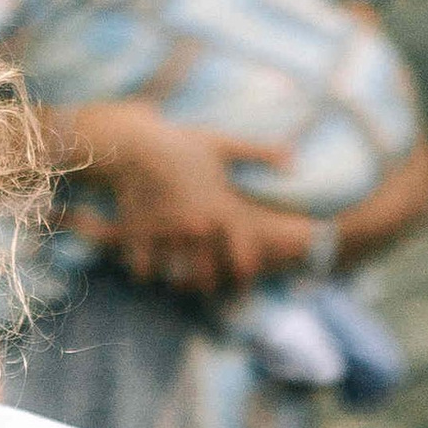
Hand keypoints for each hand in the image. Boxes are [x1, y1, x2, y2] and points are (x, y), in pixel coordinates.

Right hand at [63, 107, 313, 297]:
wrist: (133, 143)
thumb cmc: (182, 143)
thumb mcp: (223, 145)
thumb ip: (260, 154)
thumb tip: (294, 160)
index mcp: (221, 210)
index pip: (244, 260)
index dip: (244, 272)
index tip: (240, 274)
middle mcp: (196, 227)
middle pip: (208, 277)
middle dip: (208, 283)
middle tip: (205, 284)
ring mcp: (166, 233)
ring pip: (177, 278)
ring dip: (178, 281)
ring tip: (179, 281)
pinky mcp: (138, 235)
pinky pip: (144, 270)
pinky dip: (146, 271)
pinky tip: (149, 264)